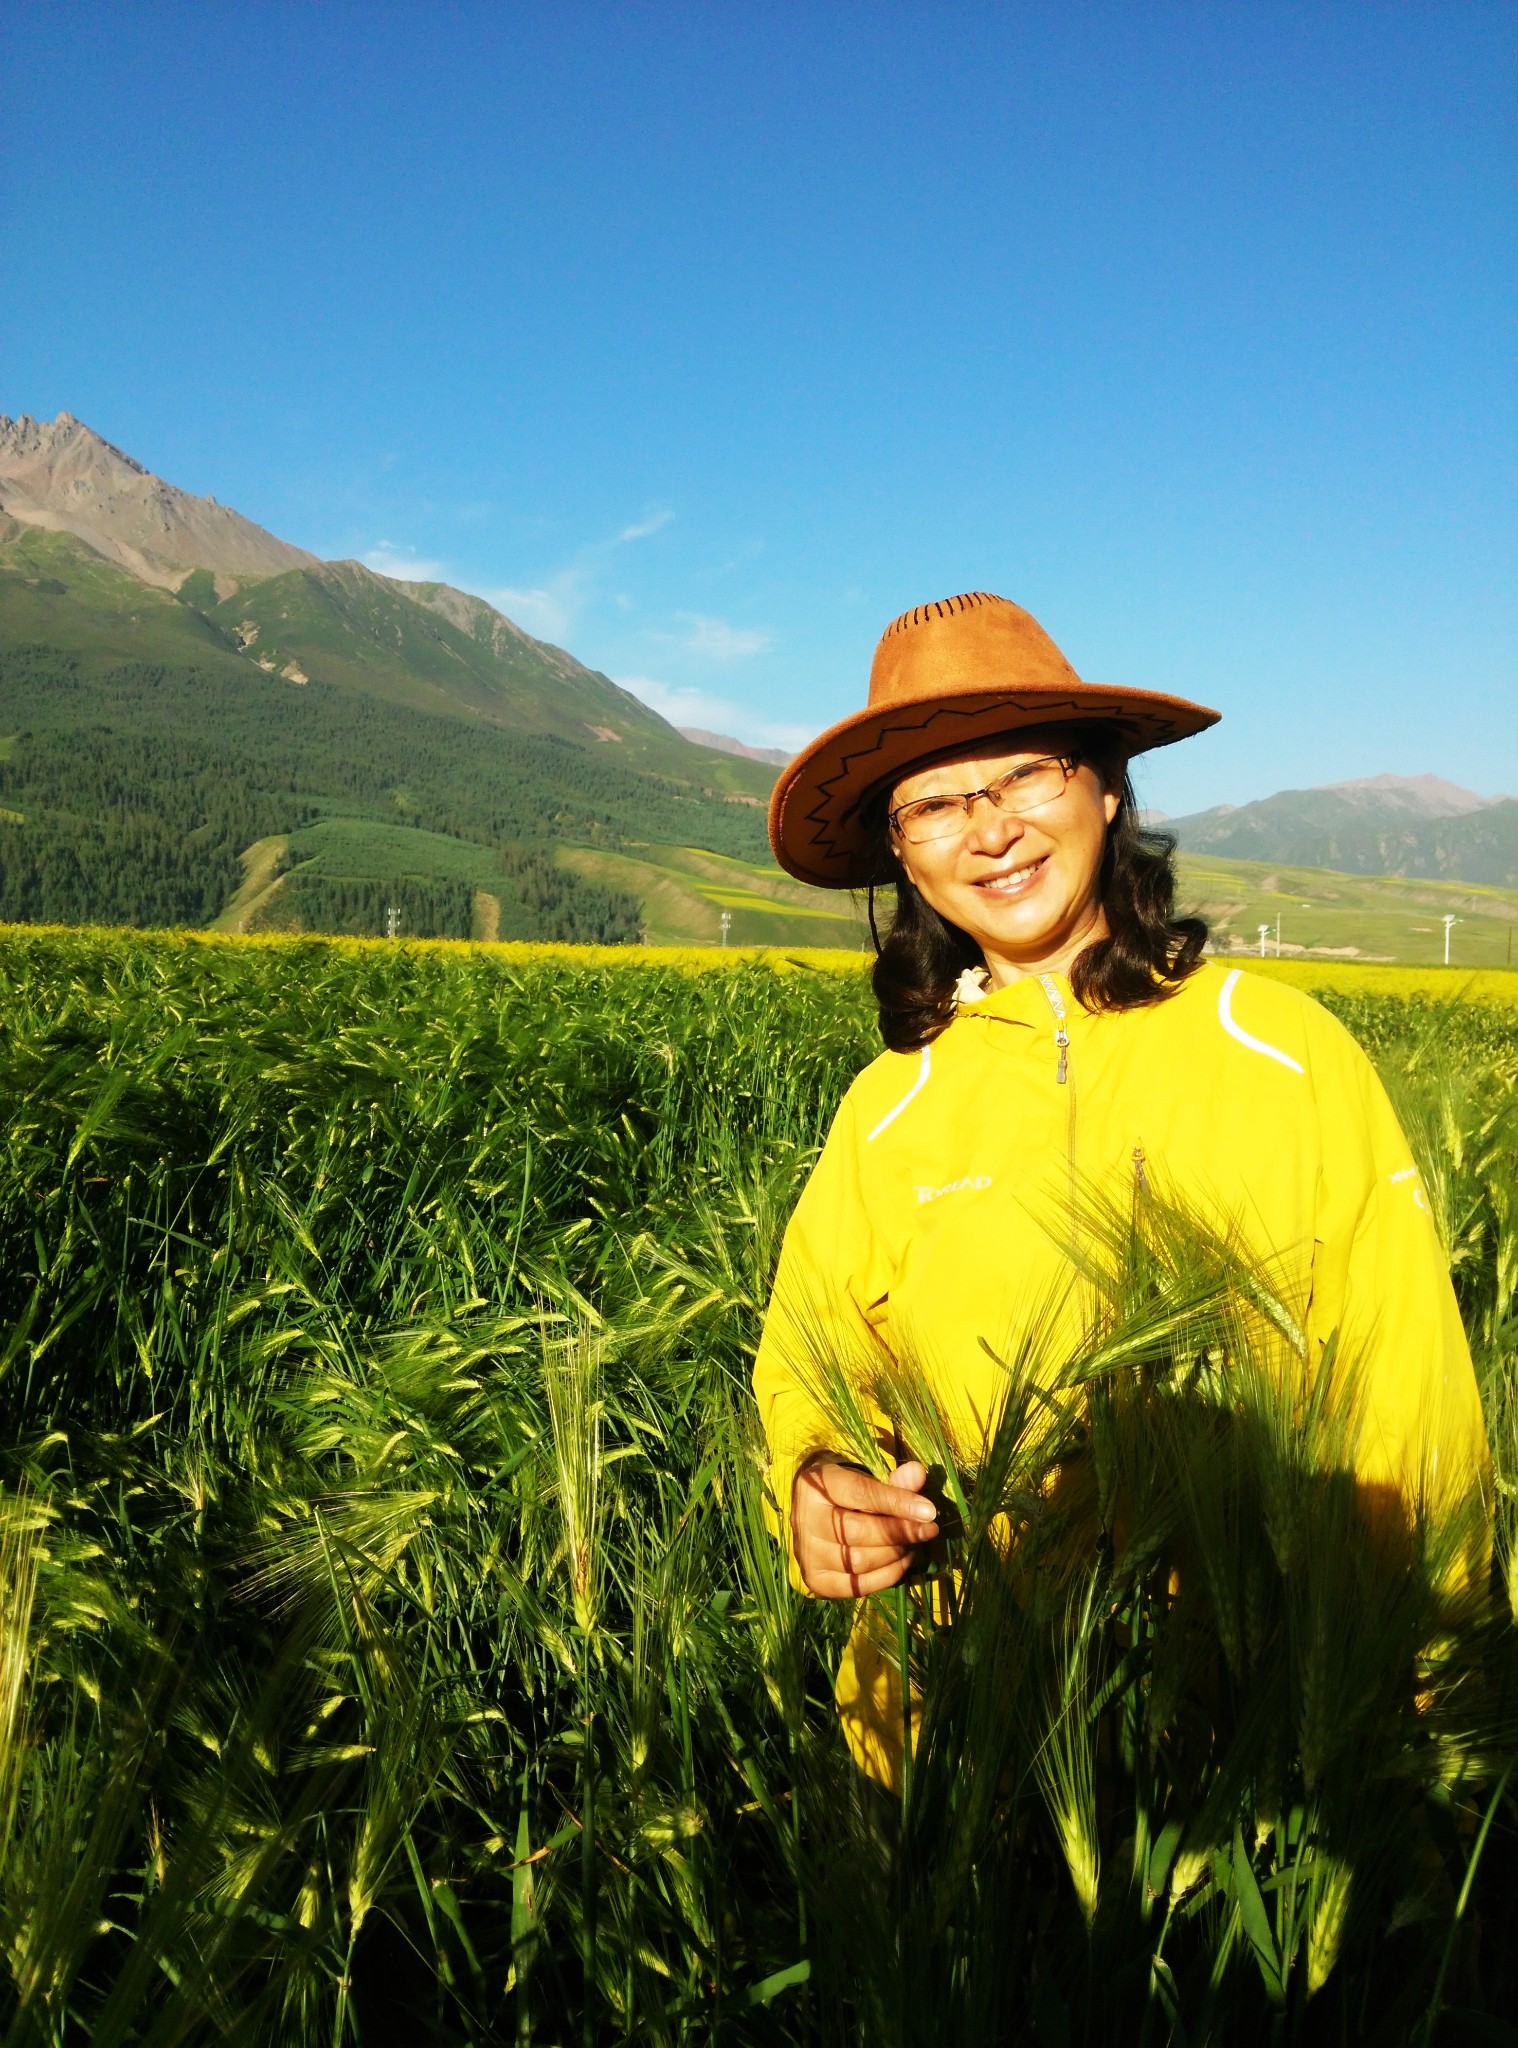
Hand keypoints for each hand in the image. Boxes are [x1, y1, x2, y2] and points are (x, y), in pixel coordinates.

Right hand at [791, 1458, 939, 1598]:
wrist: (811, 1514)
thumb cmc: (845, 1492)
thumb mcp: (865, 1477)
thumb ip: (893, 1479)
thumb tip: (918, 1475)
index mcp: (816, 1485)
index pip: (860, 1494)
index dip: (897, 1502)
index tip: (929, 1511)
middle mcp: (806, 1520)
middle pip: (858, 1532)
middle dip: (900, 1532)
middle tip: (929, 1529)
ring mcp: (808, 1554)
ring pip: (859, 1561)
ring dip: (895, 1554)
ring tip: (913, 1543)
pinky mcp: (816, 1581)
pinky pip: (858, 1586)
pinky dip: (887, 1575)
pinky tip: (902, 1560)